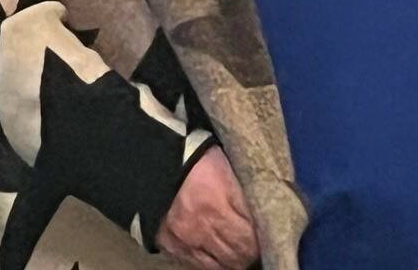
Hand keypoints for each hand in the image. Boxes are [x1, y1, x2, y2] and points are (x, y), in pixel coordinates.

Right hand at [157, 146, 258, 269]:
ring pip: (223, 265)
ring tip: (238, 252)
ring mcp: (187, 239)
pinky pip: (200, 266)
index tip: (269, 236)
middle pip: (240, 254)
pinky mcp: (173, 246)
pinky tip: (218, 254)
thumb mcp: (223, 165)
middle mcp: (204, 224)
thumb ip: (242, 191)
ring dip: (234, 261)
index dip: (264, 239)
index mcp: (219, 199)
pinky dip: (213, 263)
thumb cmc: (192, 158)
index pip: (252, 234)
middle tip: (254, 246)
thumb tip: (264, 212)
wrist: (149, 160)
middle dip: (251, 253)